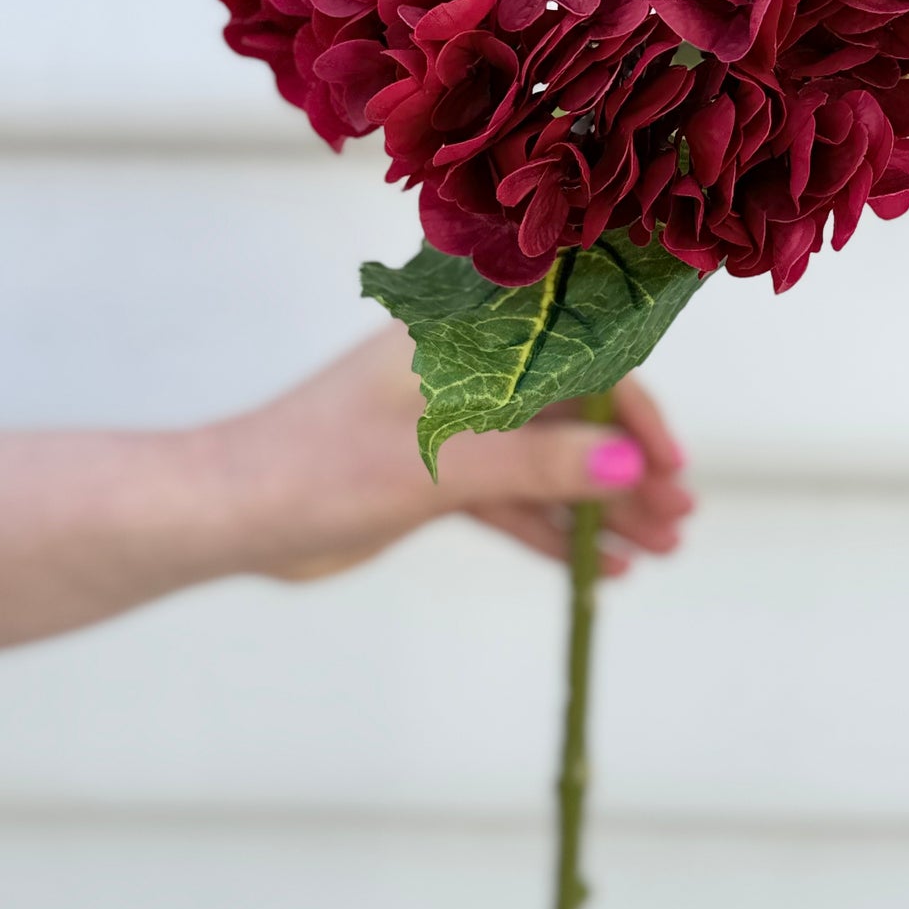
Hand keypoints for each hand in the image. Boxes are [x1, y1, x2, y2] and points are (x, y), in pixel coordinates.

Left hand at [209, 329, 693, 582]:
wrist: (231, 513)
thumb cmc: (322, 465)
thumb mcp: (439, 464)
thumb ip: (537, 465)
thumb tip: (627, 468)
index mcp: (467, 338)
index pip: (576, 358)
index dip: (632, 410)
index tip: (670, 465)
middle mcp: (469, 373)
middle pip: (571, 413)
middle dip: (626, 467)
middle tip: (677, 521)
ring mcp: (455, 424)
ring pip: (547, 461)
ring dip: (599, 504)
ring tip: (656, 551)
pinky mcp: (438, 473)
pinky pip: (513, 497)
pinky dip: (553, 528)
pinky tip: (597, 569)